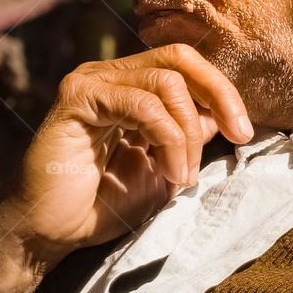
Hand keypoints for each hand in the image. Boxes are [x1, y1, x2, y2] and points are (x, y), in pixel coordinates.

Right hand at [0, 42, 252, 292]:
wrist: (49, 233)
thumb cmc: (100, 206)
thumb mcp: (160, 171)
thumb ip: (186, 141)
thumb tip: (218, 117)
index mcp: (128, 87)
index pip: (185, 66)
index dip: (221, 93)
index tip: (243, 133)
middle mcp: (109, 76)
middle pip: (180, 59)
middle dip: (219, 95)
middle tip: (238, 135)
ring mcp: (91, 82)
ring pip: (165, 83)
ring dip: (187, 134)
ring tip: (182, 177)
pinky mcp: (77, 99)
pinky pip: (141, 105)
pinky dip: (166, 139)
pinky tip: (168, 173)